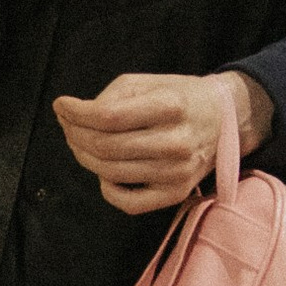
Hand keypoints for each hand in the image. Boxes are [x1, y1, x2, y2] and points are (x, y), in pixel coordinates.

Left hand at [53, 69, 274, 214]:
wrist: (224, 121)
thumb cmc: (178, 98)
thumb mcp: (147, 83)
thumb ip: (111, 97)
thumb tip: (73, 115)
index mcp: (170, 107)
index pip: (109, 117)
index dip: (77, 113)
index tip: (61, 105)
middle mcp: (176, 142)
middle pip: (106, 147)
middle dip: (75, 134)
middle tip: (67, 124)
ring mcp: (177, 172)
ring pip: (111, 173)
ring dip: (84, 157)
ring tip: (79, 142)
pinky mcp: (176, 193)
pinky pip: (129, 203)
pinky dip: (107, 189)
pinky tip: (104, 172)